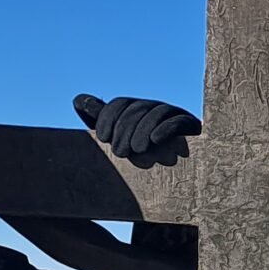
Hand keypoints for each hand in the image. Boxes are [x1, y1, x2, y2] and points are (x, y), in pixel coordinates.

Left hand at [75, 95, 200, 165]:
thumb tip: (79, 100)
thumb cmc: (142, 153)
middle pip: (136, 109)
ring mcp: (172, 114)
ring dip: (142, 131)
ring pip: (155, 113)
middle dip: (125, 130)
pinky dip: (165, 129)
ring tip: (136, 151)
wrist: (180, 169)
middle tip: (120, 152)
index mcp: (135, 108)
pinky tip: (155, 141)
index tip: (103, 138)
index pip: (120, 104)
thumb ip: (100, 119)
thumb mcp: (119, 137)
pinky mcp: (189, 125)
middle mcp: (153, 107)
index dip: (108, 118)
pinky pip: (176, 122)